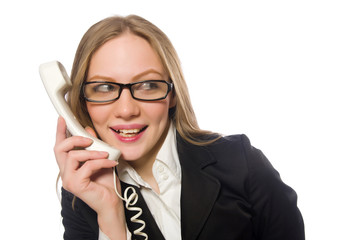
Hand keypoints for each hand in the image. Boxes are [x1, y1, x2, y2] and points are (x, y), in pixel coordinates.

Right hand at [54, 117, 126, 238]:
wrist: (112, 203)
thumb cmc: (106, 183)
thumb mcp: (101, 160)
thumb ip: (94, 146)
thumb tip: (89, 131)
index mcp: (69, 166)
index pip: (60, 147)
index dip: (60, 132)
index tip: (62, 119)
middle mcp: (65, 173)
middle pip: (60, 149)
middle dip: (74, 139)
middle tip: (90, 139)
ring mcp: (69, 180)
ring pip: (73, 156)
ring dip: (92, 152)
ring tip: (106, 154)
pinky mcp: (76, 185)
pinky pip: (87, 166)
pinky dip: (101, 162)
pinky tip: (111, 163)